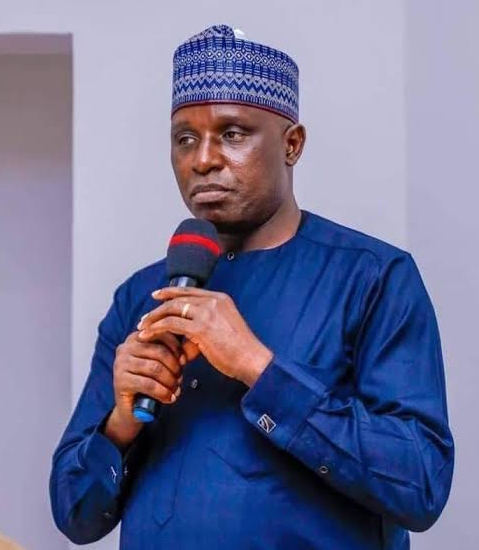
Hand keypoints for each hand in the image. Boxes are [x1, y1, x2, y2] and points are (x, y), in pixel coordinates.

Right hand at [104, 330, 183, 449]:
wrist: (132, 409)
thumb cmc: (149, 383)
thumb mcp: (160, 363)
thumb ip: (171, 352)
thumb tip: (189, 349)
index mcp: (136, 338)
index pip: (162, 335)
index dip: (177, 348)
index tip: (184, 361)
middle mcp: (125, 347)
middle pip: (160, 351)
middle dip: (174, 367)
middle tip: (180, 379)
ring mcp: (120, 364)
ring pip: (155, 368)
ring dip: (170, 381)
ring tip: (175, 389)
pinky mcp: (120, 381)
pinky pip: (148, 384)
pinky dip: (163, 392)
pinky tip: (169, 398)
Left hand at [137, 287, 272, 386]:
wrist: (252, 359)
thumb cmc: (240, 350)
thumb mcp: (223, 330)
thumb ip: (204, 329)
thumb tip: (186, 341)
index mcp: (220, 299)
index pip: (190, 291)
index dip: (171, 292)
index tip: (157, 296)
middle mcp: (213, 301)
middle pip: (178, 298)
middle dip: (158, 306)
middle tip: (145, 316)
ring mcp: (207, 313)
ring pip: (171, 309)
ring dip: (154, 318)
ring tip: (143, 327)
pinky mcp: (200, 328)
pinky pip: (171, 324)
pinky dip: (156, 329)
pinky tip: (148, 335)